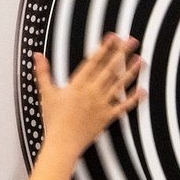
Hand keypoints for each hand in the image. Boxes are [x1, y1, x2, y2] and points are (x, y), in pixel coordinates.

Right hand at [34, 34, 145, 160]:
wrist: (63, 142)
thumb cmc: (54, 119)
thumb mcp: (46, 93)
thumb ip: (43, 72)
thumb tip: (37, 56)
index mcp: (78, 84)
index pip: (94, 62)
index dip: (104, 48)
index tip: (113, 37)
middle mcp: (93, 92)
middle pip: (110, 69)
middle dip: (122, 53)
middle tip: (132, 41)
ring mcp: (102, 104)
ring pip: (120, 84)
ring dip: (131, 72)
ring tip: (141, 60)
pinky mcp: (107, 116)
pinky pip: (123, 106)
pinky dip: (134, 99)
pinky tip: (143, 90)